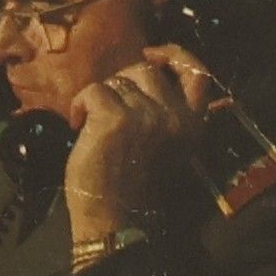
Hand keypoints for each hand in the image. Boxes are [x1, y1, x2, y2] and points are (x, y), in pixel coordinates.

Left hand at [64, 44, 215, 241]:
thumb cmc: (131, 187)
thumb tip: (150, 75)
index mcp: (191, 124)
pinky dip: (80, 105)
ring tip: (94, 126)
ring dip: (100, 99)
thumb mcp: (163, 145)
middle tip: (110, 111)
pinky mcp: (115, 118)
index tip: (152, 54)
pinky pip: (92, 91)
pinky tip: (78, 125)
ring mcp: (145, 115)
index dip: (175, 55)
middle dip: (122, 83)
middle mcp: (173, 116)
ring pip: (116, 81)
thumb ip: (165, 114)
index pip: (197, 72)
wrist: (114, 221)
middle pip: (145, 71)